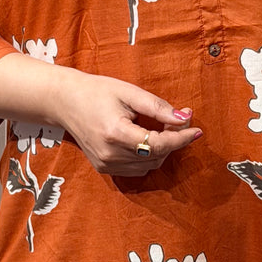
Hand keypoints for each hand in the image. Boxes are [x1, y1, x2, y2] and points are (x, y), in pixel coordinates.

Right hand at [51, 67, 200, 176]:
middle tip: (176, 122)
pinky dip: (148, 158)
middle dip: (172, 141)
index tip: (197, 130)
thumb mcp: (129, 92)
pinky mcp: (103, 168)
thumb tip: (184, 117)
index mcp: (116, 134)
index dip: (181, 138)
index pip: (159, 145)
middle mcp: (110, 155)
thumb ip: (157, 107)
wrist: (64, 101)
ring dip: (161, 151)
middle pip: (156, 156)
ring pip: (149, 166)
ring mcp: (105, 164)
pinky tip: (146, 141)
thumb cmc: (96, 92)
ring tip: (160, 129)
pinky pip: (136, 170)